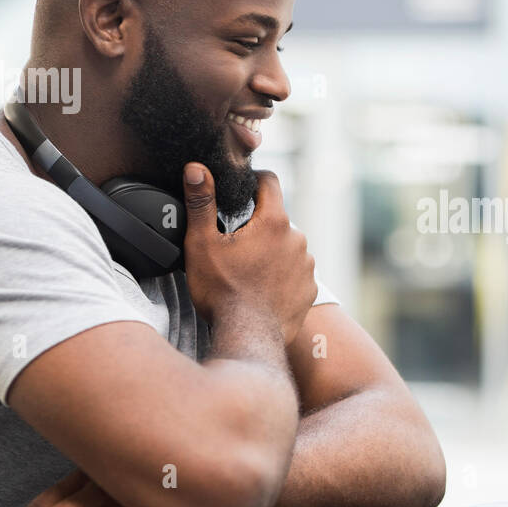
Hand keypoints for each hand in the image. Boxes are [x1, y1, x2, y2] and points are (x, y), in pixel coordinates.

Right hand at [181, 163, 316, 344]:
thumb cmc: (222, 292)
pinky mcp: (310, 289)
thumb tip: (197, 169)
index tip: (242, 186)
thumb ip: (201, 203)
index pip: (270, 182)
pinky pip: (295, 272)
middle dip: (258, 224)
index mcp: (274, 222)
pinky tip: (261, 288)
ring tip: (247, 270)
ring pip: (287, 246)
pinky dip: (281, 275)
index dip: (254, 179)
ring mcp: (307, 266)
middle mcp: (298, 239)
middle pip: (277, 218)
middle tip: (234, 243)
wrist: (248, 337)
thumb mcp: (202, 243)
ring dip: (271, 251)